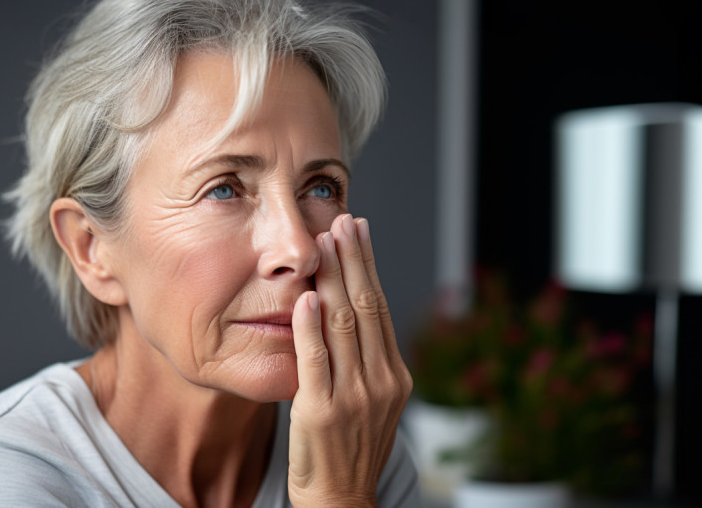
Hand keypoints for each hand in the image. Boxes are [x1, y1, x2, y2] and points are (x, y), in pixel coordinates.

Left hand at [288, 214, 412, 506]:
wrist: (340, 499)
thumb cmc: (349, 446)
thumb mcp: (372, 401)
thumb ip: (365, 360)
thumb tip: (349, 309)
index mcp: (394, 376)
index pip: (380, 308)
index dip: (369, 267)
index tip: (358, 233)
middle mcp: (380, 382)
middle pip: (366, 307)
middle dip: (354, 260)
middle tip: (343, 221)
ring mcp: (354, 397)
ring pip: (344, 325)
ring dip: (334, 279)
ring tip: (325, 243)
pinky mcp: (321, 412)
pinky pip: (317, 361)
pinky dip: (311, 327)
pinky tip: (306, 297)